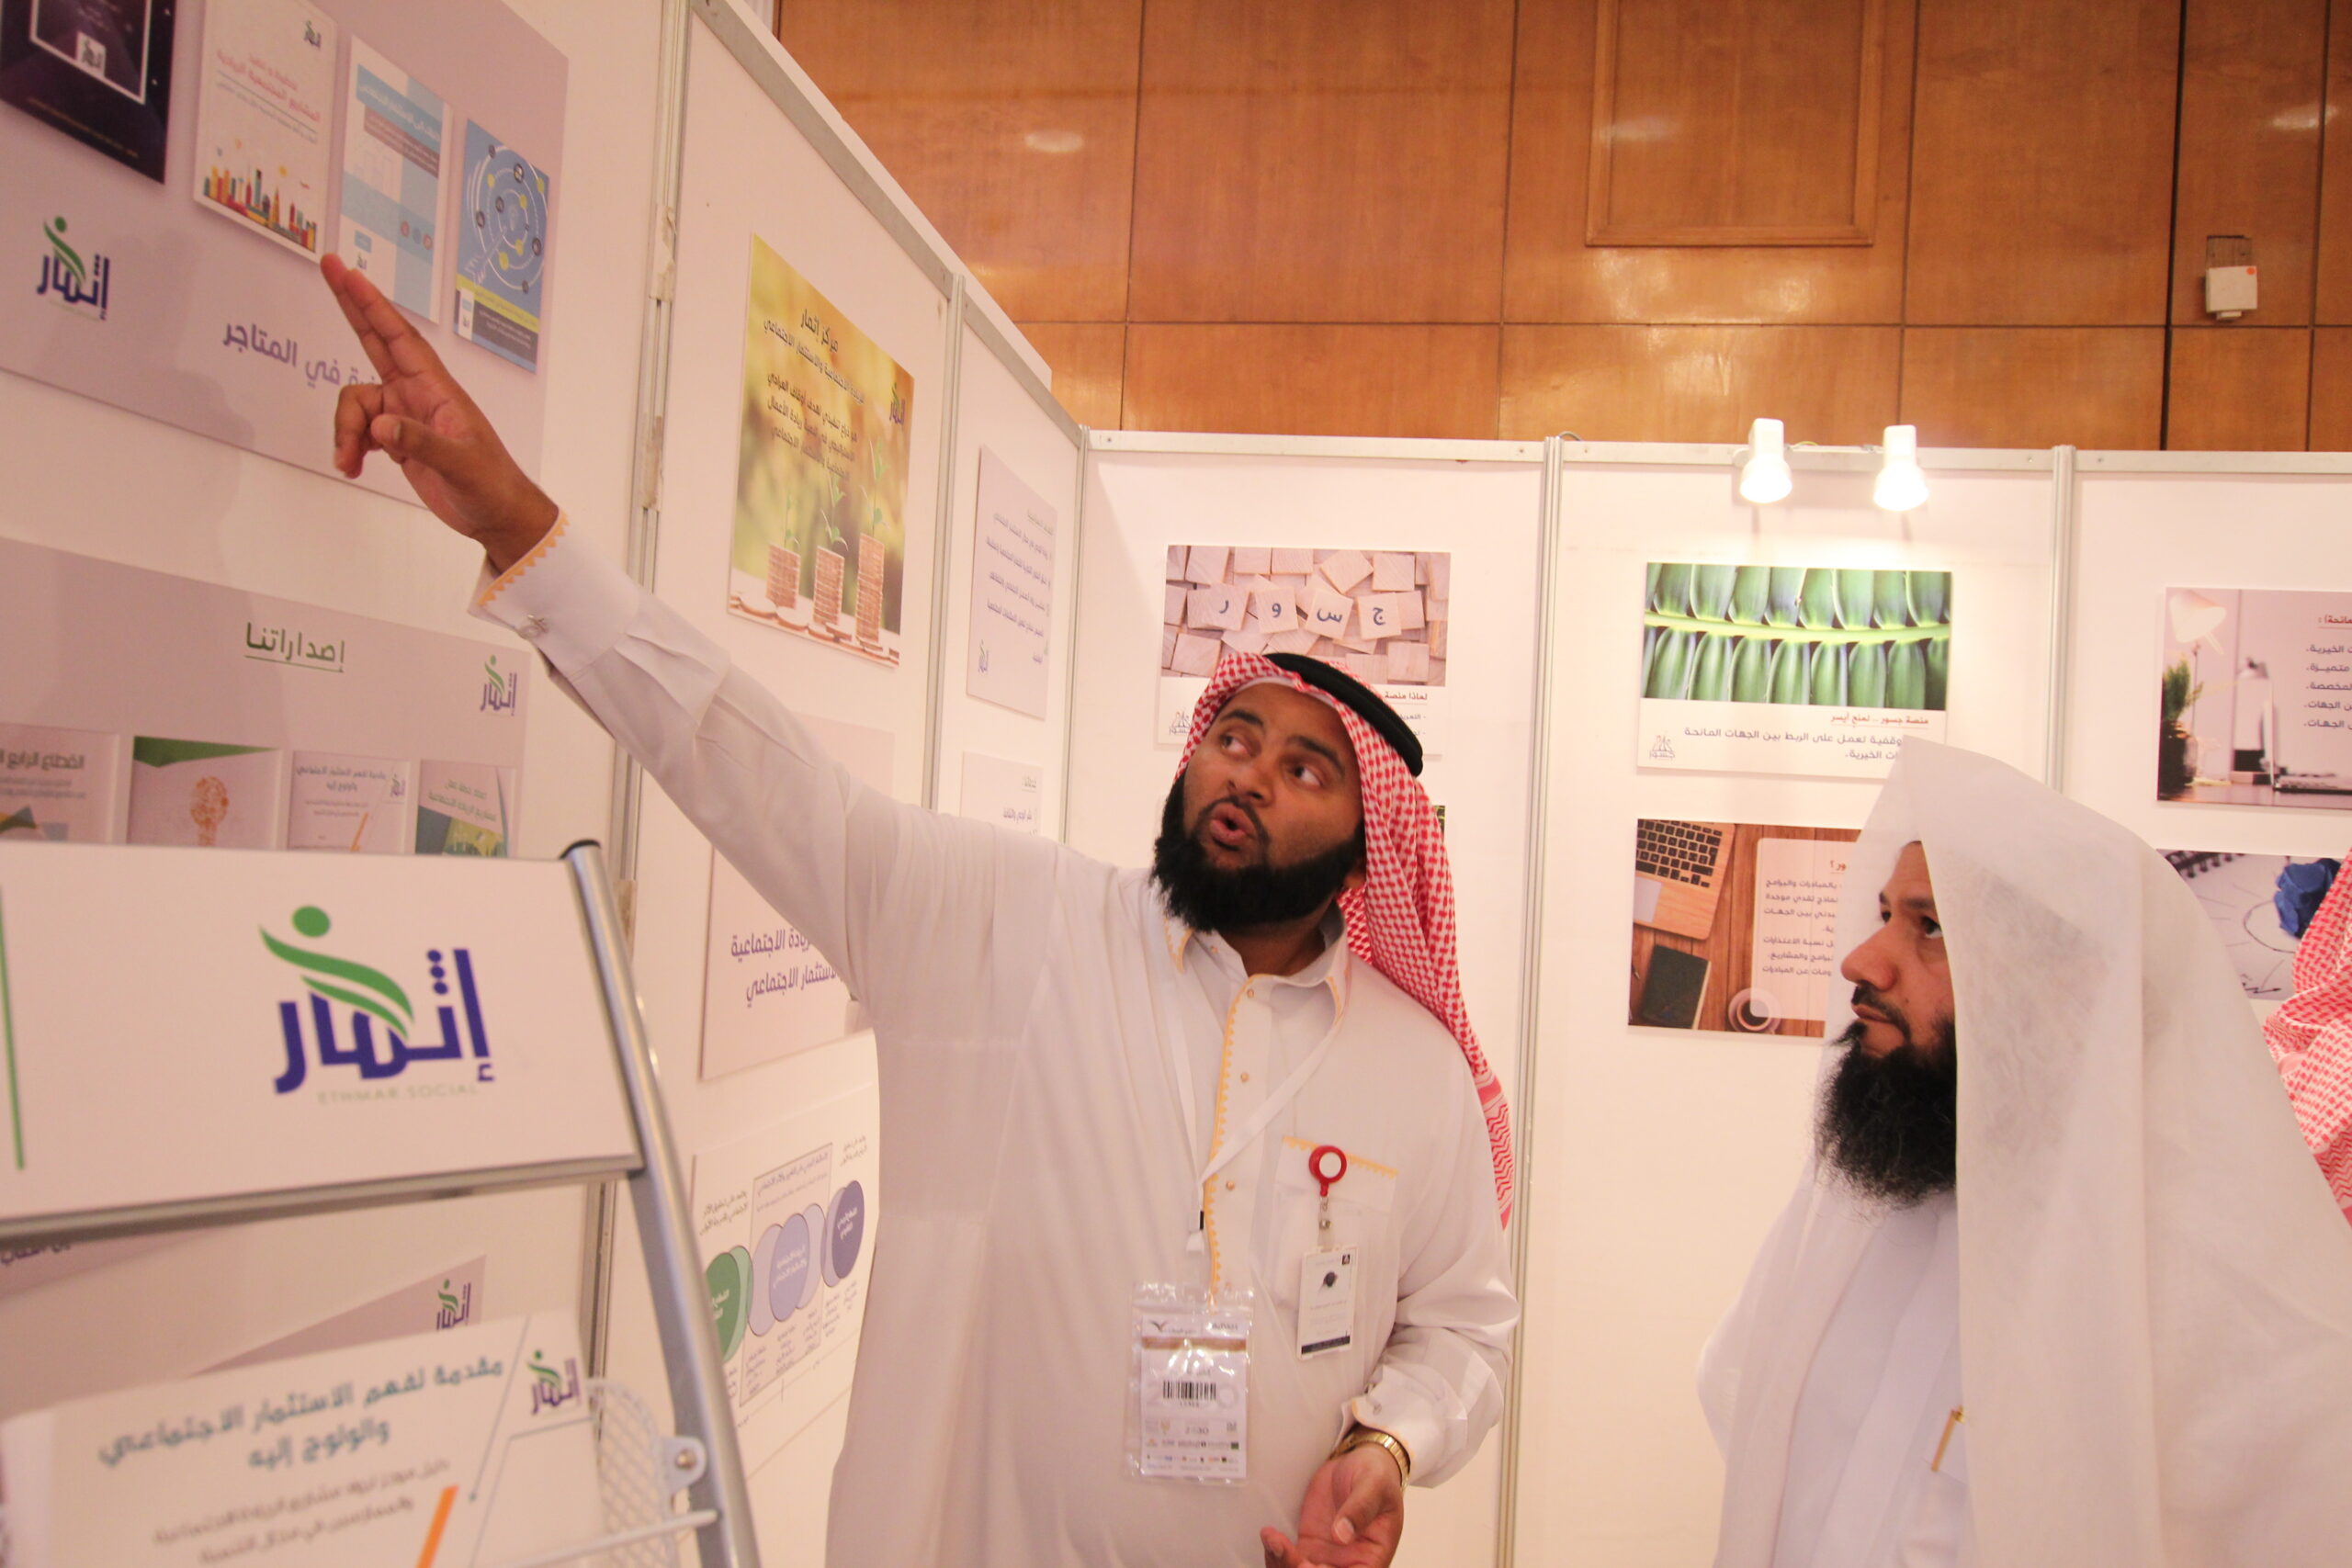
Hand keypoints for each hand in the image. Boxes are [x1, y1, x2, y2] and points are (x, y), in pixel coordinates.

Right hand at [318, 254, 556, 571]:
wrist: (495, 515)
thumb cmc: (489, 485)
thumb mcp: (460, 465)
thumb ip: (421, 443)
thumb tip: (382, 426)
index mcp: (437, 388)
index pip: (398, 336)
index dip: (371, 304)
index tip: (349, 273)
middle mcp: (417, 393)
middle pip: (374, 340)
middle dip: (350, 306)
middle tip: (328, 265)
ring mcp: (405, 414)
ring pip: (355, 404)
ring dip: (344, 431)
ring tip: (349, 462)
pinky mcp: (397, 438)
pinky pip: (359, 430)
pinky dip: (349, 446)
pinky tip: (353, 467)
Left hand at [1260, 1445, 1403, 1567]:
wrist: (1360, 1463)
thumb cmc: (1377, 1477)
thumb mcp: (1375, 1486)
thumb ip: (1360, 1509)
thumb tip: (1343, 1535)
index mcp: (1371, 1558)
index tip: (1309, 1565)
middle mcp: (1348, 1563)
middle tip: (1285, 1549)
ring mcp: (1325, 1556)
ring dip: (1281, 1563)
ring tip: (1273, 1539)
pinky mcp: (1308, 1545)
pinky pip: (1287, 1560)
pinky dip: (1275, 1554)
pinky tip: (1270, 1536)